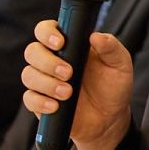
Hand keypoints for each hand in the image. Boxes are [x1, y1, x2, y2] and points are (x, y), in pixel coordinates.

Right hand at [20, 21, 136, 149]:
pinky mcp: (39, 102)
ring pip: (28, 75)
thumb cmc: (113, 87)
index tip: (60, 43)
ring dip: (46, 83)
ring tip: (67, 93)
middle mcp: (51, 60)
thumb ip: (111, 47)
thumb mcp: (120, 64)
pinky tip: (56, 106)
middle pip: (32, 51)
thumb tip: (96, 36)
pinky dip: (40, 102)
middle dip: (47, 62)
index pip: (46, 30)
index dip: (47, 33)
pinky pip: (29, 98)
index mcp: (68, 45)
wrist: (109, 120)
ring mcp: (43, 81)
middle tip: (68, 73)